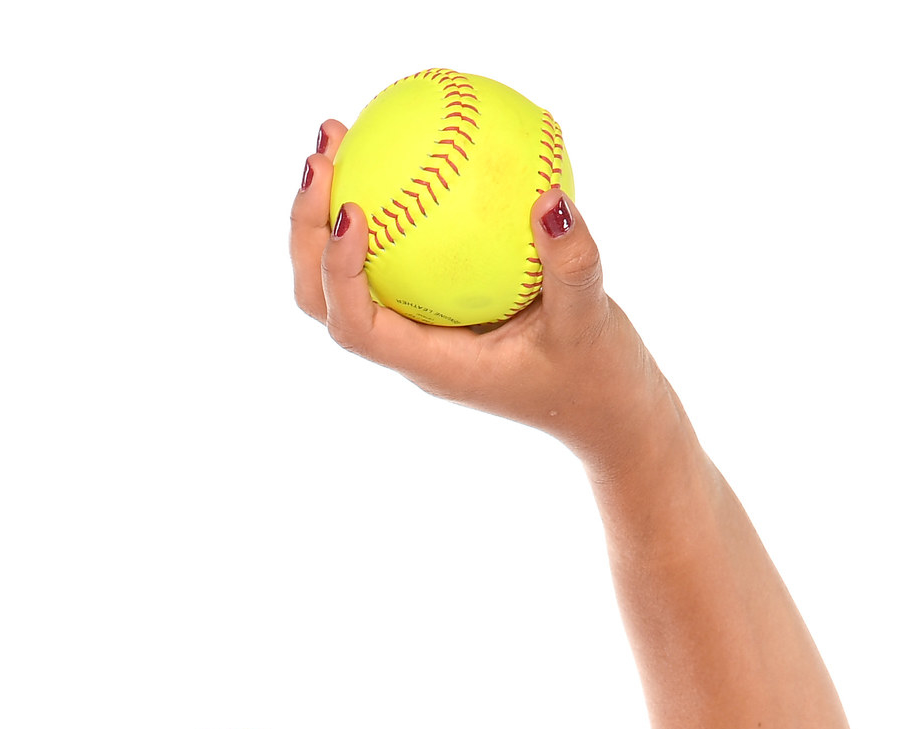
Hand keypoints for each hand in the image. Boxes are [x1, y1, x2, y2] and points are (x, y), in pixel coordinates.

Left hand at [288, 120, 679, 469]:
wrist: (606, 410)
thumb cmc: (597, 378)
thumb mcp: (594, 324)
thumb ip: (573, 267)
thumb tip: (549, 200)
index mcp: (432, 363)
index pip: (357, 326)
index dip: (337, 271)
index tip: (351, 211)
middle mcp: (412, 345)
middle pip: (323, 299)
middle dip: (306, 230)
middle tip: (321, 156)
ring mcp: (419, 325)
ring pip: (347, 274)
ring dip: (326, 210)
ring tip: (337, 134)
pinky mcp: (436, 304)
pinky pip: (395, 251)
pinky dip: (386, 202)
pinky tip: (407, 142)